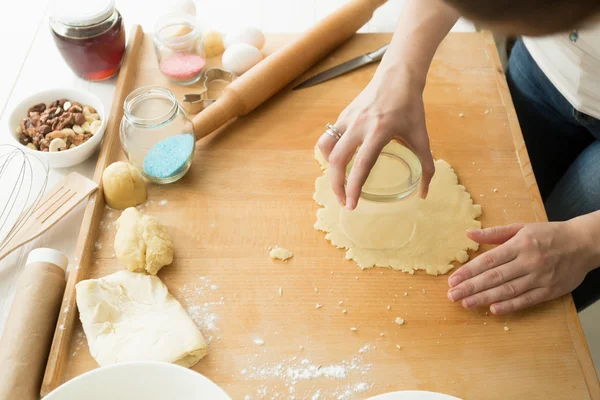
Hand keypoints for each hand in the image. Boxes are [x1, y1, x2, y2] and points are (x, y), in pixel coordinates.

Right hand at [317, 68, 434, 209]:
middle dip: (336, 185)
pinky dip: (329, 154)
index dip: (354, 188)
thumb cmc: (411, 107)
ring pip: (326, 148)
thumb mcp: (421, 137)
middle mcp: (359, 126)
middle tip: (343, 201)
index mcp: (379, 132)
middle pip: (336, 161)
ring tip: (337, 181)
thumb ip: (426, 166)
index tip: (351, 205)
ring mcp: (347, 119)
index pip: (361, 165)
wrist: (398, 76)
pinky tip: (338, 162)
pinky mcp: (342, 115)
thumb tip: (424, 193)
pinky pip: (328, 138)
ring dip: (328, 169)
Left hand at [446, 222, 597, 314]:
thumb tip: (468, 233)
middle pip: (494, 277)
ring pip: (507, 290)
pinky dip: (509, 306)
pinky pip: (526, 300)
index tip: (453, 279)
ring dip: (484, 298)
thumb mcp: (521, 227)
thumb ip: (494, 233)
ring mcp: (539, 278)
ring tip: (465, 303)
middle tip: (452, 295)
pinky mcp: (549, 290)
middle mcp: (528, 261)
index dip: (468, 271)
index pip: (488, 260)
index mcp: (519, 245)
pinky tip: (493, 309)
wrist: (584, 244)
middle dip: (470, 287)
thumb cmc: (548, 234)